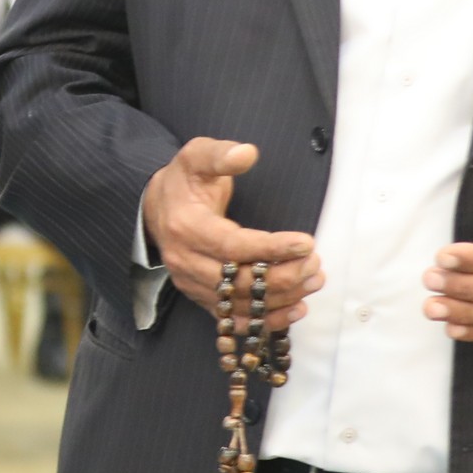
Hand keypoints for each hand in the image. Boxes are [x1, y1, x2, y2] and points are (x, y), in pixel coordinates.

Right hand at [142, 138, 320, 332]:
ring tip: (314, 279)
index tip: (306, 243)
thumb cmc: (184, 181)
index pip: (232, 245)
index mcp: (186, 227)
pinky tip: (297, 308)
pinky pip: (236, 318)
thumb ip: (221, 154)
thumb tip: (247, 153)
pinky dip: (267, 320)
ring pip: (242, 304)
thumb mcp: (197, 156)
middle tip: (315, 262)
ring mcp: (192, 284)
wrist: (156, 207)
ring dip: (283, 297)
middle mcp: (186, 261)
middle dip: (284, 275)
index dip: (271, 248)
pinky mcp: (201, 298)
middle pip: (239, 281)